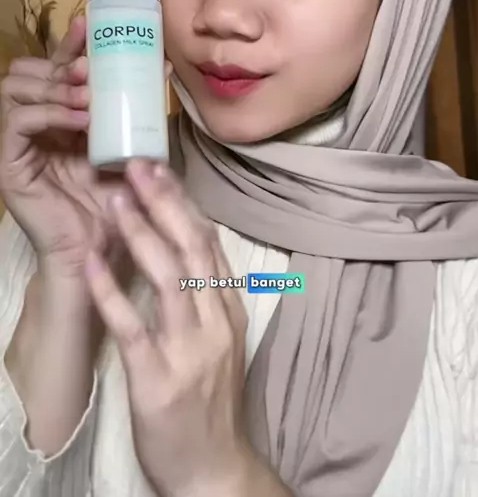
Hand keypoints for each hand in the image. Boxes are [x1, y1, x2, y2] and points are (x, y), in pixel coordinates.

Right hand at [0, 17, 171, 283]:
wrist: (98, 253)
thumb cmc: (115, 203)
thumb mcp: (129, 148)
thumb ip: (138, 112)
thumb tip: (162, 66)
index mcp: (59, 117)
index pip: (54, 68)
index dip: (68, 44)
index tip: (89, 25)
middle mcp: (34, 124)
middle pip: (28, 70)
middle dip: (60, 63)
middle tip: (92, 70)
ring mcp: (18, 143)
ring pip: (16, 88)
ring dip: (56, 85)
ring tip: (89, 96)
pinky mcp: (10, 164)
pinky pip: (18, 122)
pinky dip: (50, 112)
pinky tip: (81, 119)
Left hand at [84, 159, 254, 496]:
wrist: (212, 470)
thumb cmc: (210, 401)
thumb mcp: (220, 340)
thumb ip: (206, 293)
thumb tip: (187, 242)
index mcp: (228, 310)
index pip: (209, 243)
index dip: (184, 202)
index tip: (161, 168)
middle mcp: (214, 324)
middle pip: (193, 250)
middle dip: (166, 203)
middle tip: (139, 166)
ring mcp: (189, 352)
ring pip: (170, 279)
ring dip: (142, 234)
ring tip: (116, 198)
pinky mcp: (158, 380)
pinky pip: (133, 328)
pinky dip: (112, 290)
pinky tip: (93, 262)